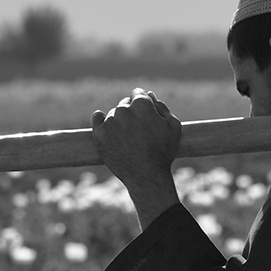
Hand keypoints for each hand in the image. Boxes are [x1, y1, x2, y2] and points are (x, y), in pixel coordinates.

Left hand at [91, 89, 181, 228]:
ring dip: (119, 121)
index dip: (142, 103)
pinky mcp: (99, 134)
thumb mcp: (173, 127)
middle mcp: (124, 109)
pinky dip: (100, 120)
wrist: (146, 176)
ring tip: (128, 140)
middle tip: (137, 130)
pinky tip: (105, 125)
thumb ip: (162, 107)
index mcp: (142, 105)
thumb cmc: (163, 152)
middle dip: (131, 113)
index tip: (143, 113)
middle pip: (125, 104)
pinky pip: (97, 119)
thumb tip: (150, 95)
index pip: (138, 93)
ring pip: (113, 114)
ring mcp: (110, 121)